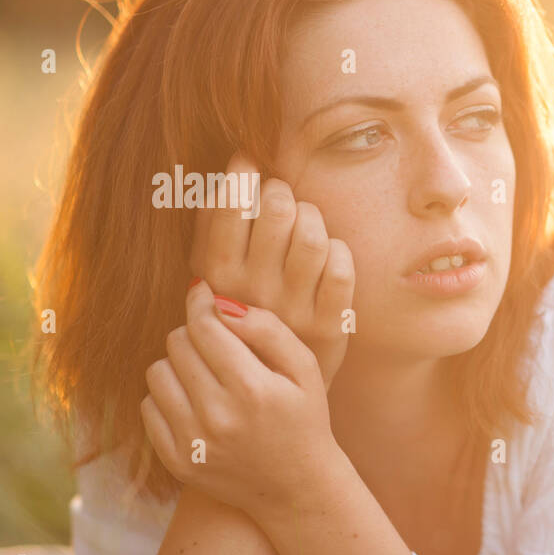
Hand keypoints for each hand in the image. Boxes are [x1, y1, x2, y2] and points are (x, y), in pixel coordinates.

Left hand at [141, 279, 346, 519]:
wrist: (298, 488)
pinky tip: (196, 403)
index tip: (205, 296)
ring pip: (157, 372)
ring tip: (206, 375)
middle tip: (217, 345)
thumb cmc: (305, 419)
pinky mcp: (176, 460)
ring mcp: (193, 442)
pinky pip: (149, 406)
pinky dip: (168, 397)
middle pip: (177, 343)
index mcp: (253, 389)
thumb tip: (220, 303)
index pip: (203, 326)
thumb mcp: (305, 370)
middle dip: (194, 334)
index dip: (202, 303)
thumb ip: (268, 329)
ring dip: (178, 365)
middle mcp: (218, 416)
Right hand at [189, 153, 353, 387]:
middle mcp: (254, 292)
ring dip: (312, 216)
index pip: (229, 204)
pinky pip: (342, 267)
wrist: (269, 389)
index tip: (248, 168)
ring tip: (303, 221)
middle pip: (277, 210)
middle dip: (282, 192)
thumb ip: (213, 224)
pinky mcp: (331, 324)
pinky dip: (338, 251)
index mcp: (215, 276)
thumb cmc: (239, 315)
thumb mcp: (210, 275)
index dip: (243, 176)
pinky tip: (326, 255)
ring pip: (313, 235)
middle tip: (280, 198)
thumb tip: (236, 165)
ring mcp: (294, 309)